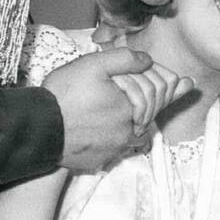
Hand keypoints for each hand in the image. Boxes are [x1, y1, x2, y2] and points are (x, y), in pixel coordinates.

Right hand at [44, 49, 190, 171]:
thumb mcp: (93, 65)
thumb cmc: (63, 96)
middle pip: (148, 114)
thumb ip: (125, 59)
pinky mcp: (98, 160)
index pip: (160, 94)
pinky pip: (115, 149)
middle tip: (161, 92)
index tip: (183, 82)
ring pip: (134, 133)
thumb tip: (148, 61)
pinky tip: (107, 128)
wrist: (36, 129)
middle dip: (152, 101)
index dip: (166, 83)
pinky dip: (115, 138)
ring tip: (135, 112)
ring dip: (136, 122)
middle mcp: (128, 132)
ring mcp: (114, 149)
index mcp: (132, 109)